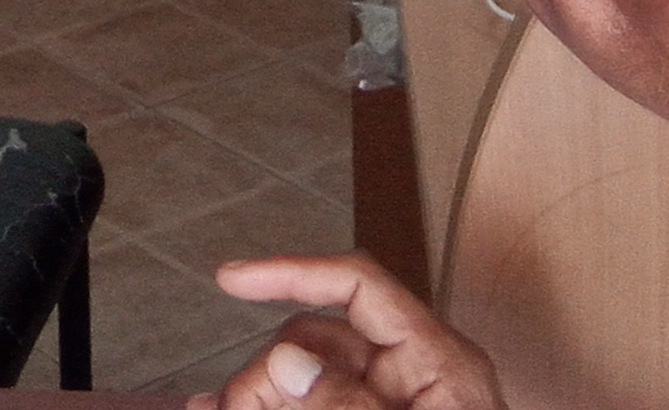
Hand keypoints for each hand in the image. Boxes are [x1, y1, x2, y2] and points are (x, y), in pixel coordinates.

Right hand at [181, 253, 505, 408]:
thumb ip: (349, 407)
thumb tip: (289, 363)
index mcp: (437, 363)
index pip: (359, 288)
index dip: (293, 272)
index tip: (232, 281)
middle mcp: (413, 376)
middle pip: (320, 342)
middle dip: (266, 371)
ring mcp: (393, 408)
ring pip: (309, 382)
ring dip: (262, 397)